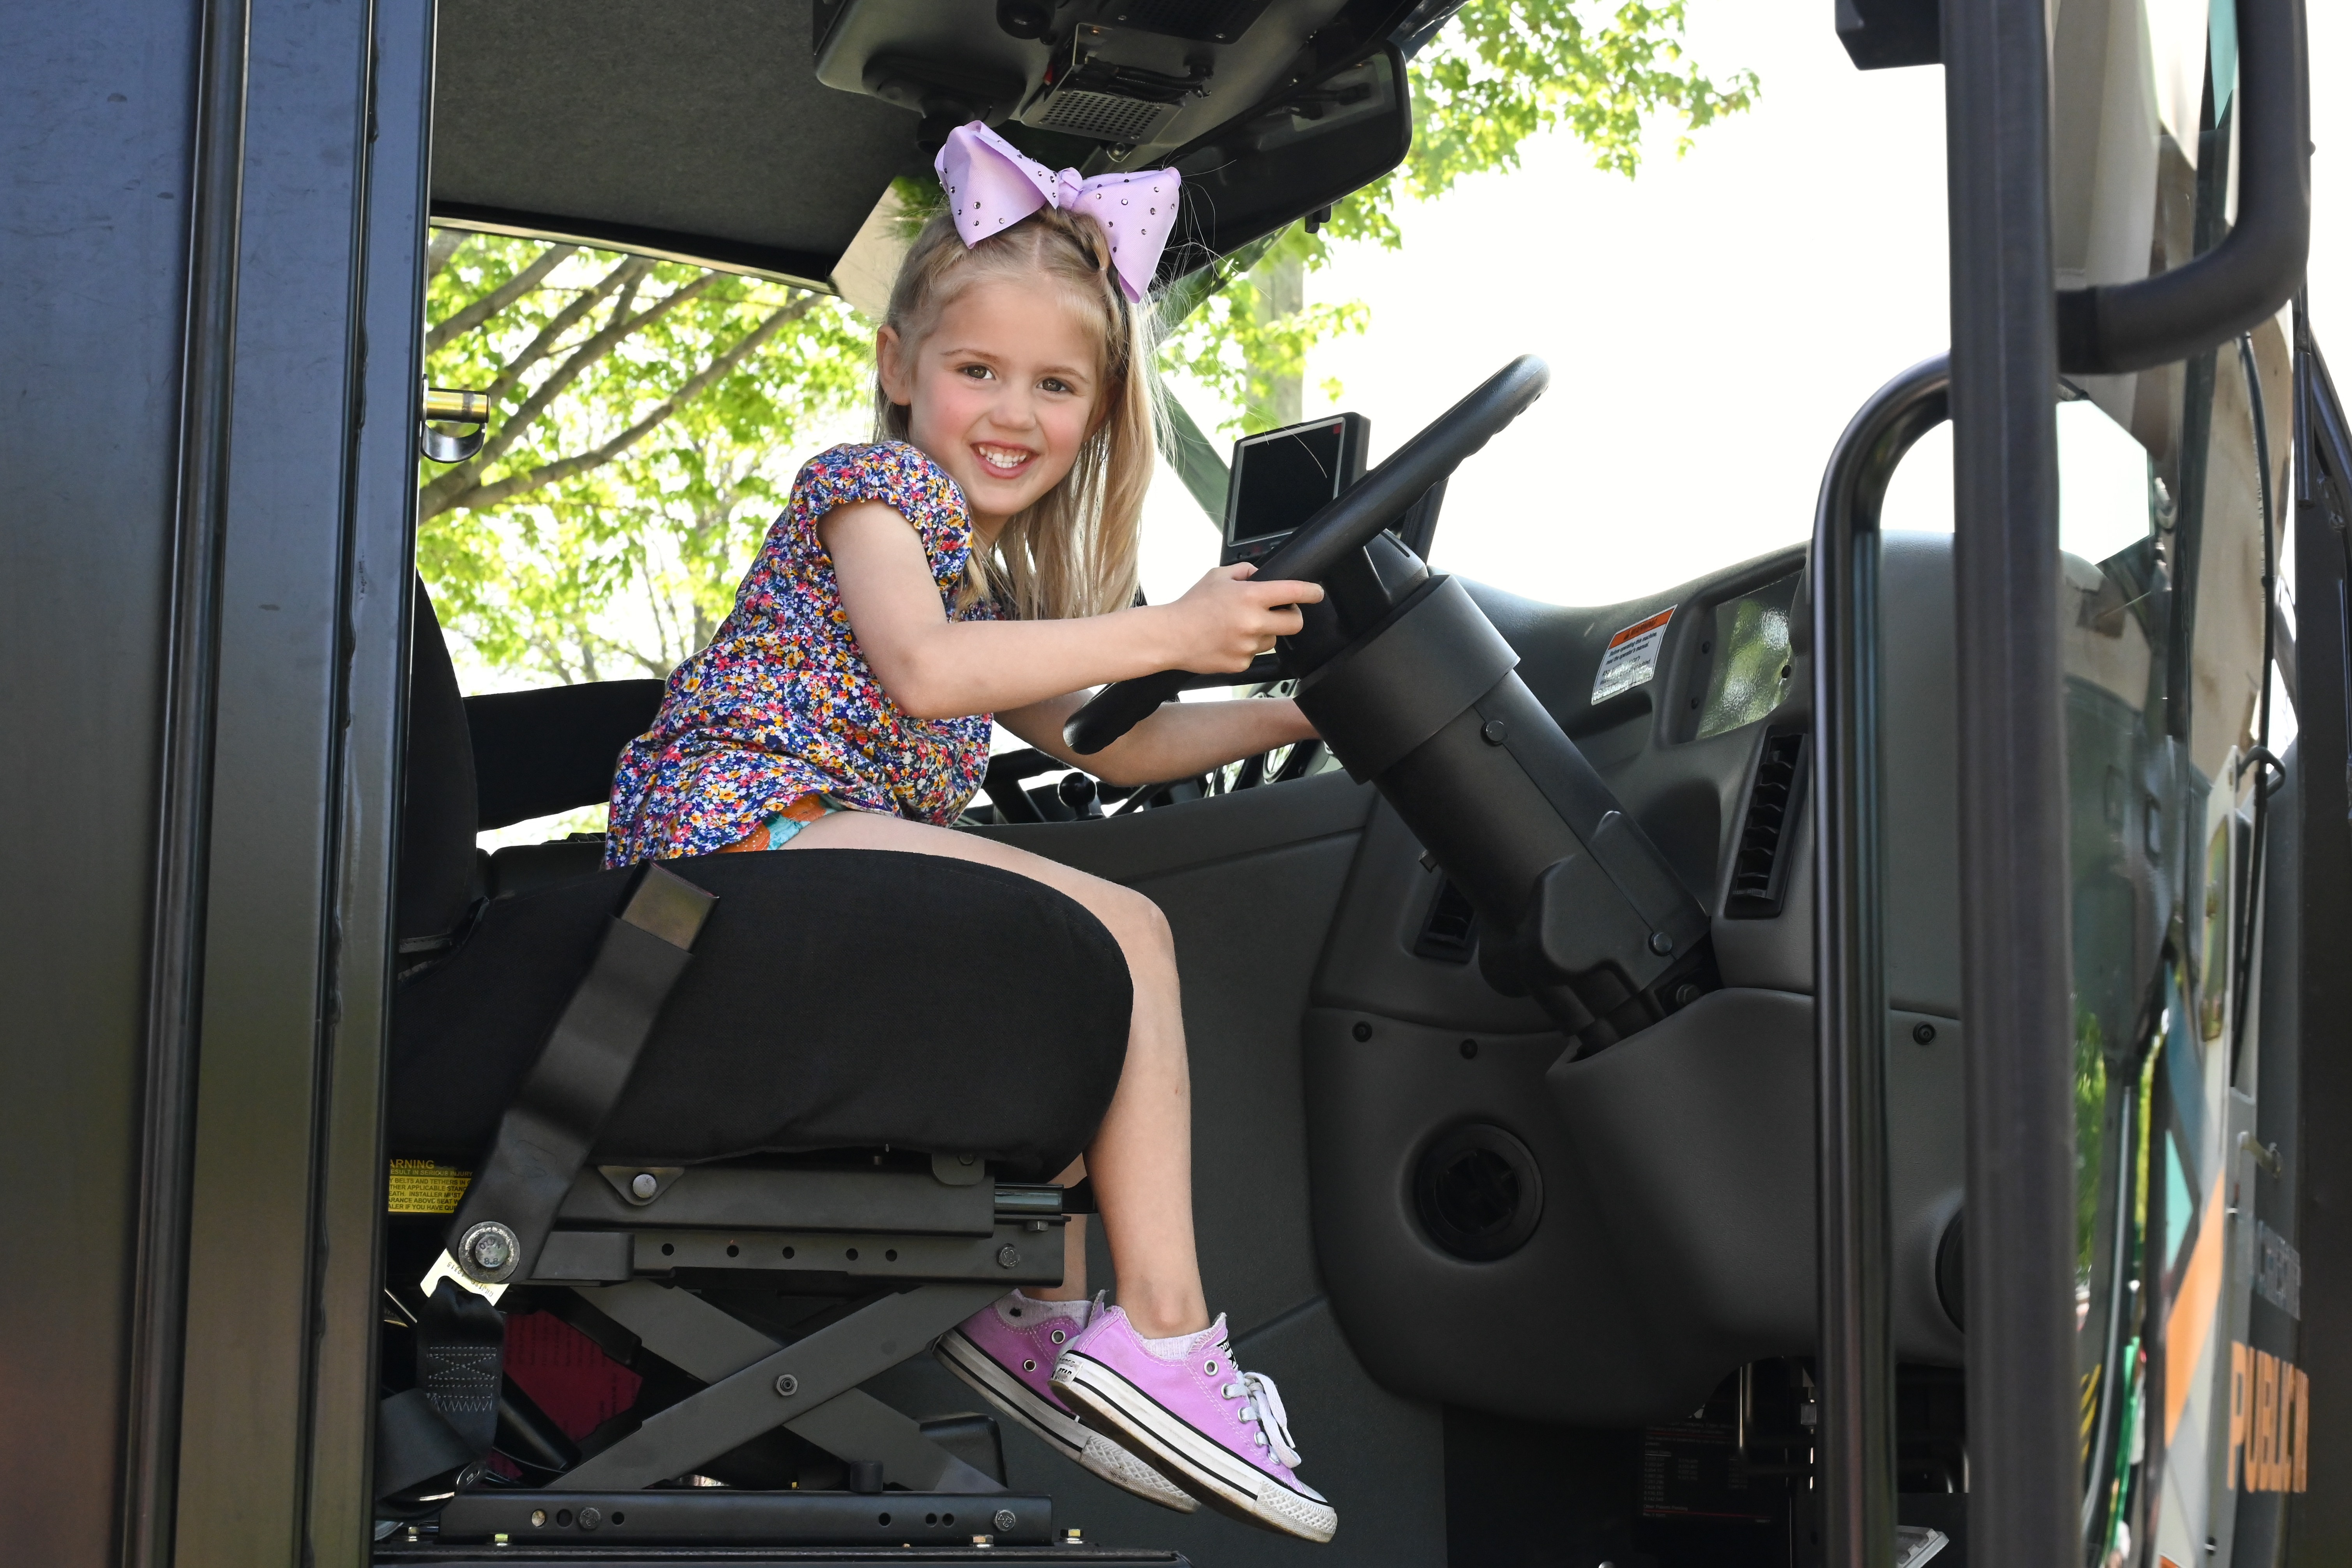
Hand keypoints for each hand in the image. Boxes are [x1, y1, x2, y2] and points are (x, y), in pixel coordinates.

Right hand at [1157, 564, 1325, 673]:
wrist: (1170, 636)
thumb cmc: (1191, 605)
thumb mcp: (1218, 576)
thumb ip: (1245, 571)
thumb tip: (1263, 573)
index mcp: (1250, 596)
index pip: (1293, 593)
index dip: (1311, 592)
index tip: (1317, 593)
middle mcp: (1253, 622)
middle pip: (1295, 624)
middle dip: (1291, 616)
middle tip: (1279, 612)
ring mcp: (1248, 646)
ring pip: (1273, 639)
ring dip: (1264, 632)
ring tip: (1239, 626)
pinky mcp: (1242, 664)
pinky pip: (1255, 654)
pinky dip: (1247, 648)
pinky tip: (1228, 640)